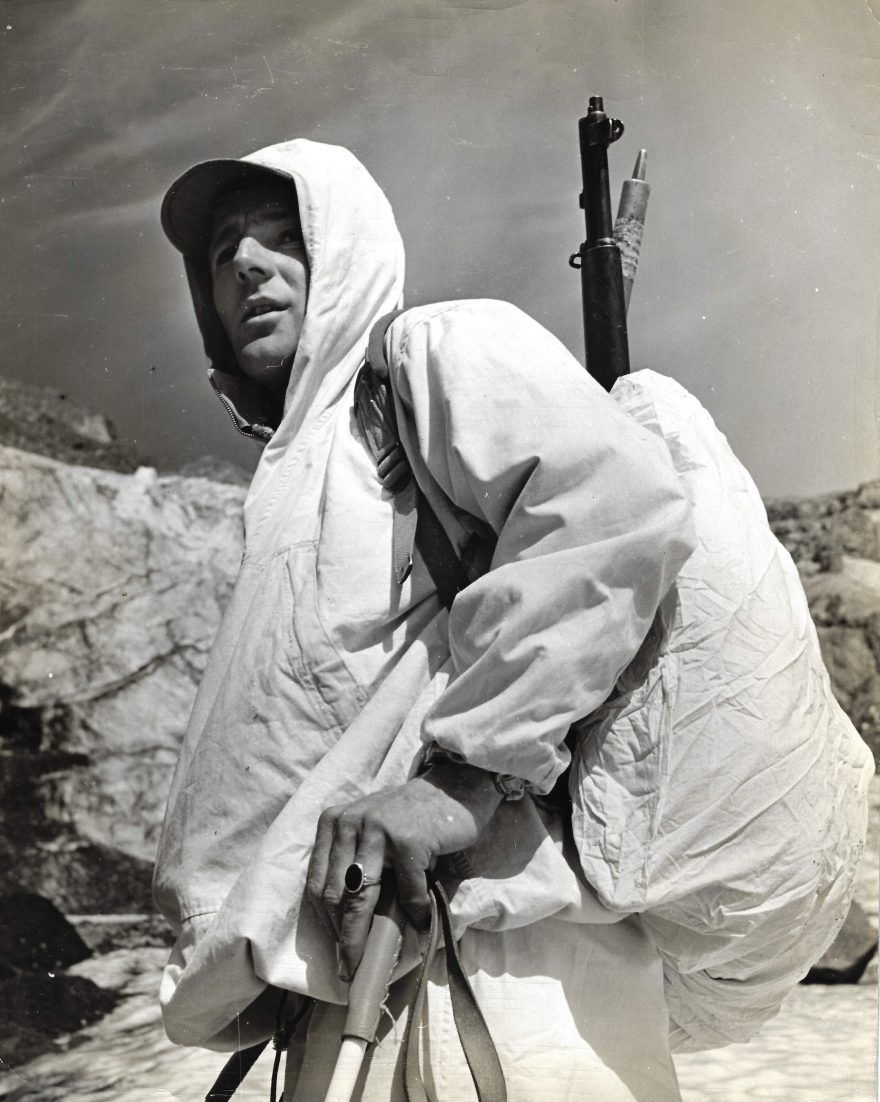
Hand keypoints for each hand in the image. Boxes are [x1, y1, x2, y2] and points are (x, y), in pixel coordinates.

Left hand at [306, 761, 502, 980]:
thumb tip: (349, 925)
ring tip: (372, 963)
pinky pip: (407, 893)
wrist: (457, 786)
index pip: (318, 882)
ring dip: (365, 937)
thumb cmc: (414, 816)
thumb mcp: (374, 833)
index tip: (336, 949)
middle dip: (343, 938)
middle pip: (335, 894)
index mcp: (334, 821)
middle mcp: (350, 822)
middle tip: (349, 968)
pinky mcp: (408, 840)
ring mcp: (378, 829)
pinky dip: (416, 916)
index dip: (325, 921)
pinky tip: (423, 926)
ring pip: (361, 898)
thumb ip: (357, 864)